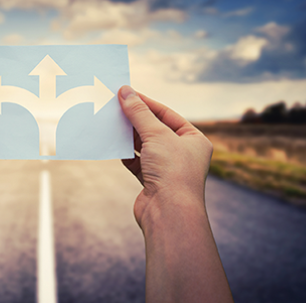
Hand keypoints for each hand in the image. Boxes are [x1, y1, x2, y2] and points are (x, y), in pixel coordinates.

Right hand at [118, 85, 212, 227]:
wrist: (168, 214)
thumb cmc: (172, 172)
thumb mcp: (156, 134)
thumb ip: (139, 113)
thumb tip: (126, 91)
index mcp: (194, 140)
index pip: (167, 115)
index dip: (146, 103)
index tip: (126, 93)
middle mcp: (183, 154)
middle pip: (154, 129)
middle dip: (135, 120)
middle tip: (115, 106)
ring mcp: (167, 169)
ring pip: (144, 146)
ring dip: (128, 136)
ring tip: (111, 122)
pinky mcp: (151, 181)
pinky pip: (136, 161)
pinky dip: (125, 153)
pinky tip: (113, 144)